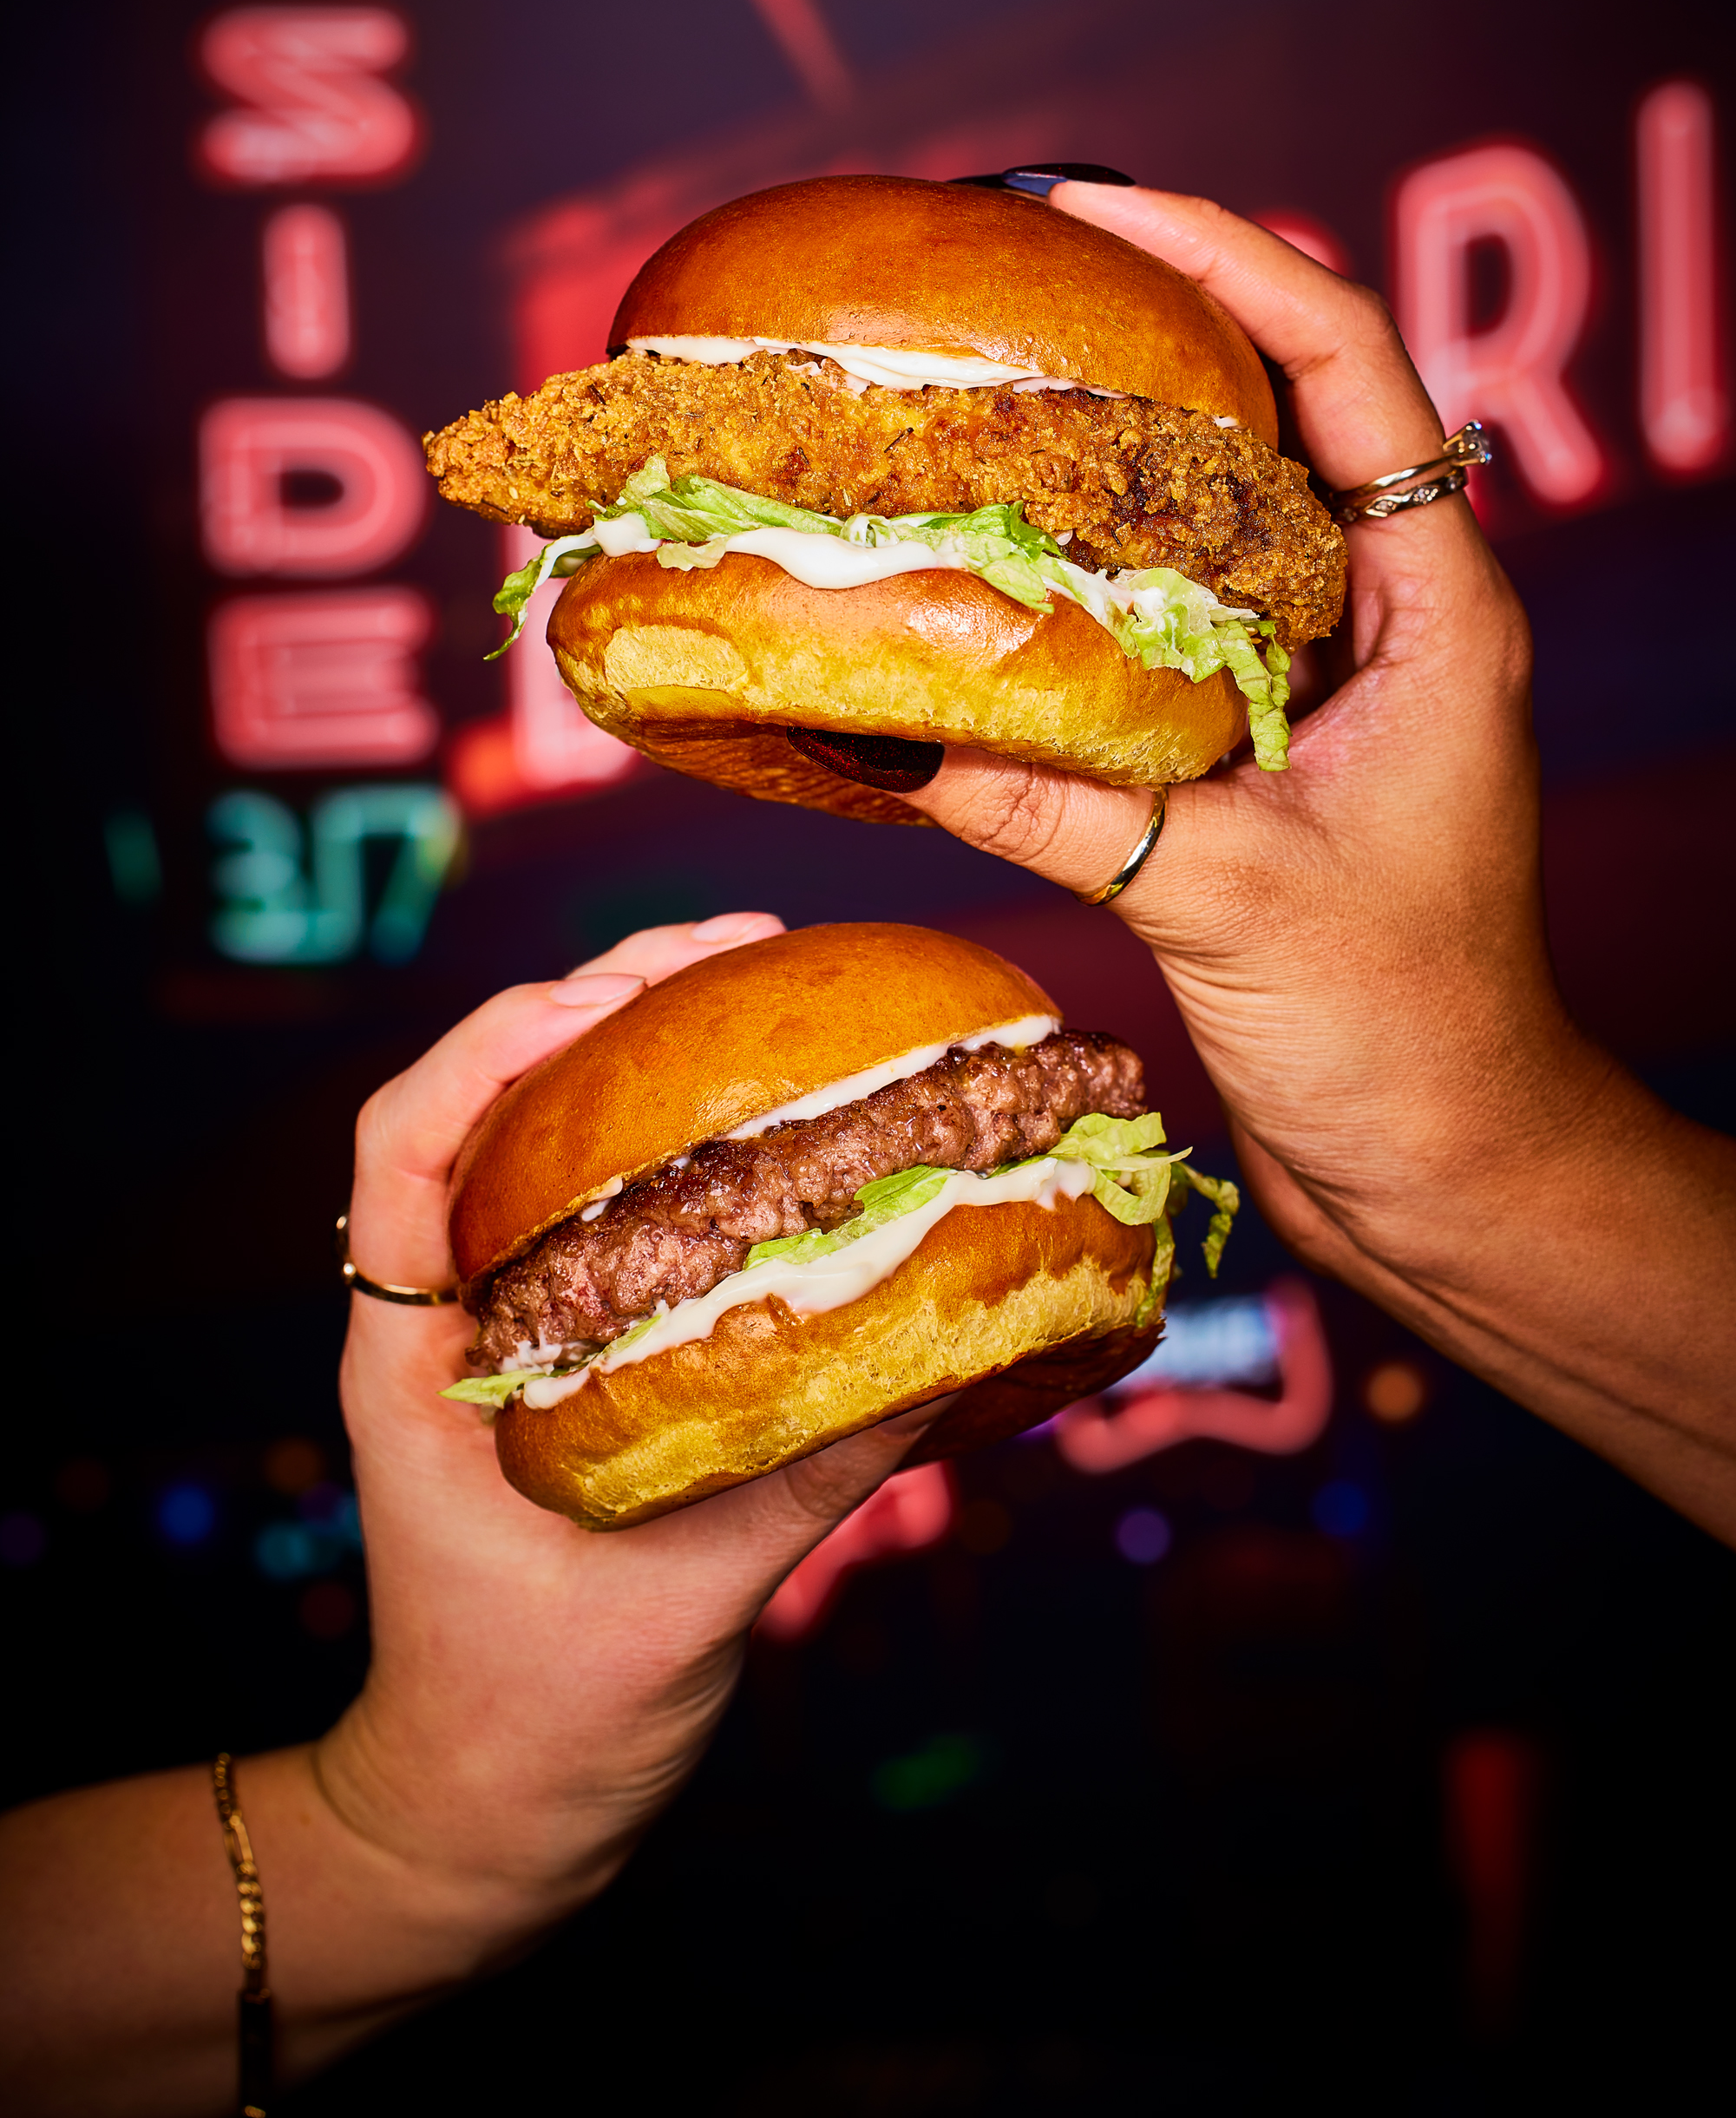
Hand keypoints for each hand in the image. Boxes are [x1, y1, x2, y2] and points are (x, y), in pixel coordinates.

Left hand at [322, 911, 942, 1944]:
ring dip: (646, 1055)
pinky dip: (684, 1152)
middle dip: (603, 1001)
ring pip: (548, 1143)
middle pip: (487, 1104)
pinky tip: (781, 1135)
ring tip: (768, 989)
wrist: (485, 1823)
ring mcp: (500, 1338)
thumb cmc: (539, 1726)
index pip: (404, 1143)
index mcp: (413, 1360)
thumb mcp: (687, 1603)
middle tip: (745, 946)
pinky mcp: (564, 1366)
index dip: (496, 1040)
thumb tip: (948, 1348)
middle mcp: (446, 1323)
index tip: (620, 995)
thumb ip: (809, 1477)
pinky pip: (611, 1217)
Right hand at [908, 185, 1735, 1542]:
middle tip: (1007, 279)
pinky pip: (1165, 629)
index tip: (1099, 206)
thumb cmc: (1403, 1035)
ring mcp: (1329, 685)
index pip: (1349, 368)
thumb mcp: (1233, 904)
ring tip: (977, 396)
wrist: (1445, 1166)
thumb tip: (899, 731)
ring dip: (1109, 454)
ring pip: (1214, 517)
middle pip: (1278, 410)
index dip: (1235, 260)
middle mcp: (1391, 620)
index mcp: (1440, 608)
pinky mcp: (1265, 756)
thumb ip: (1072, 812)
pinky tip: (979, 582)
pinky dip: (1079, 589)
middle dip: (1153, 327)